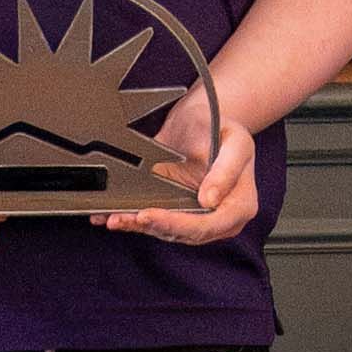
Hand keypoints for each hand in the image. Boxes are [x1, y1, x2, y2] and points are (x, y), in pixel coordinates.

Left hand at [100, 84, 261, 242]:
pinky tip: (112, 216)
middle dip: (155, 226)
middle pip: (185, 233)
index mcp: (240, 205)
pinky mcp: (175, 210)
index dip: (180, 224)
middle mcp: (218, 217)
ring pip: (166, 230)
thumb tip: (211, 200)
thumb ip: (226, 170)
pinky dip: (133, 220)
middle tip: (130, 217)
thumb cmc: (223, 127)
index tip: (154, 215)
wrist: (203, 118)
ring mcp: (196, 216)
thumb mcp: (235, 141)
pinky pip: (154, 220)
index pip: (209, 225)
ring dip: (139, 226)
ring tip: (116, 218)